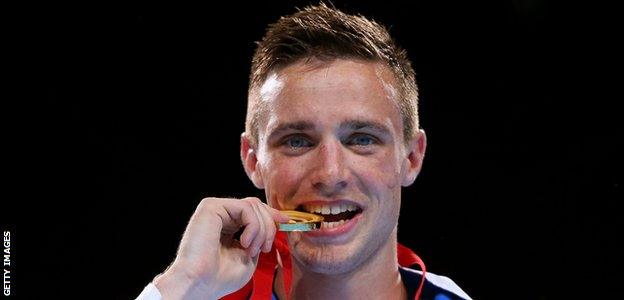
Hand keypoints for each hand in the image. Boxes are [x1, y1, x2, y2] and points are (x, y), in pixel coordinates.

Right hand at [153, 197, 288, 298]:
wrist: (199, 284)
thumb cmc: (220, 277)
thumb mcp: (249, 255)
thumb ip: (260, 237)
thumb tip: (276, 220)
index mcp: (227, 226)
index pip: (254, 211)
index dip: (272, 216)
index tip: (286, 223)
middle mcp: (220, 215)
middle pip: (256, 206)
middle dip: (269, 226)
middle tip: (265, 248)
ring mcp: (215, 209)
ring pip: (253, 205)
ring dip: (261, 229)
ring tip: (252, 249)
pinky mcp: (211, 206)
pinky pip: (245, 208)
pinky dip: (253, 226)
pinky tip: (245, 242)